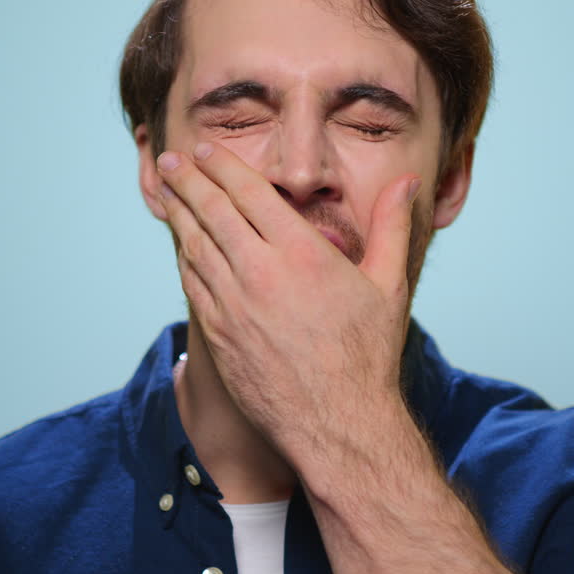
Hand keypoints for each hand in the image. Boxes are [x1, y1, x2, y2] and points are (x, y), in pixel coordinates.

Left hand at [156, 141, 420, 458]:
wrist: (336, 423)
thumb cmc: (367, 355)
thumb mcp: (390, 284)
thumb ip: (392, 226)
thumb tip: (406, 181)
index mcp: (301, 254)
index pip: (249, 193)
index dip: (222, 166)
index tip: (204, 150)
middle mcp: (260, 274)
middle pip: (212, 212)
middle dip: (187, 181)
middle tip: (168, 160)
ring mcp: (233, 306)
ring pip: (195, 247)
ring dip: (178, 214)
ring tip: (166, 192)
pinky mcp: (218, 335)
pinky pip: (193, 284)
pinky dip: (184, 257)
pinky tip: (181, 245)